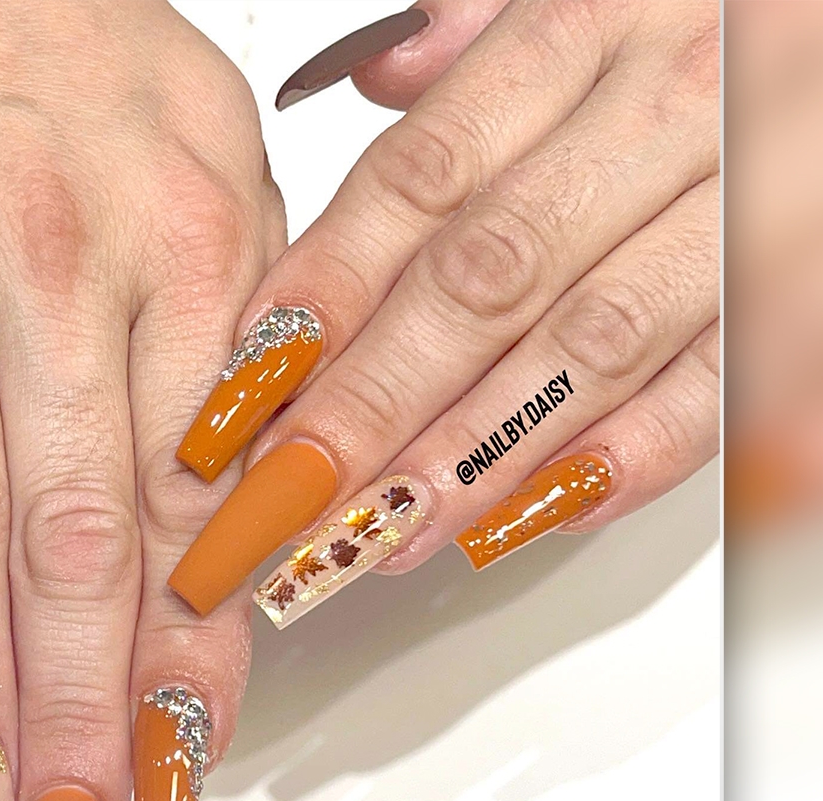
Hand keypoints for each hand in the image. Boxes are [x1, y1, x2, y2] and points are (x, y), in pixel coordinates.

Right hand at [0, 0, 283, 800]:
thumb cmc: (110, 98)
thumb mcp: (234, 202)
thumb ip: (246, 381)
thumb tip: (247, 564)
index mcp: (185, 244)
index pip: (191, 497)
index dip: (188, 651)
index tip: (184, 766)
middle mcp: (44, 263)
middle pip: (61, 534)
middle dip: (73, 711)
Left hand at [165, 0, 717, 626]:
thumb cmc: (700, 21)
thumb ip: (476, 39)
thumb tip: (376, 74)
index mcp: (586, 32)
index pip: (419, 182)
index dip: (323, 296)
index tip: (248, 391)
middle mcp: (664, 115)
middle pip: (483, 282)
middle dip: (373, 402)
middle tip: (289, 491)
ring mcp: (738, 209)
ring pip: (585, 349)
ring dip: (470, 457)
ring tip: (379, 533)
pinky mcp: (794, 294)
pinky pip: (711, 393)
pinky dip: (617, 466)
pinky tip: (523, 521)